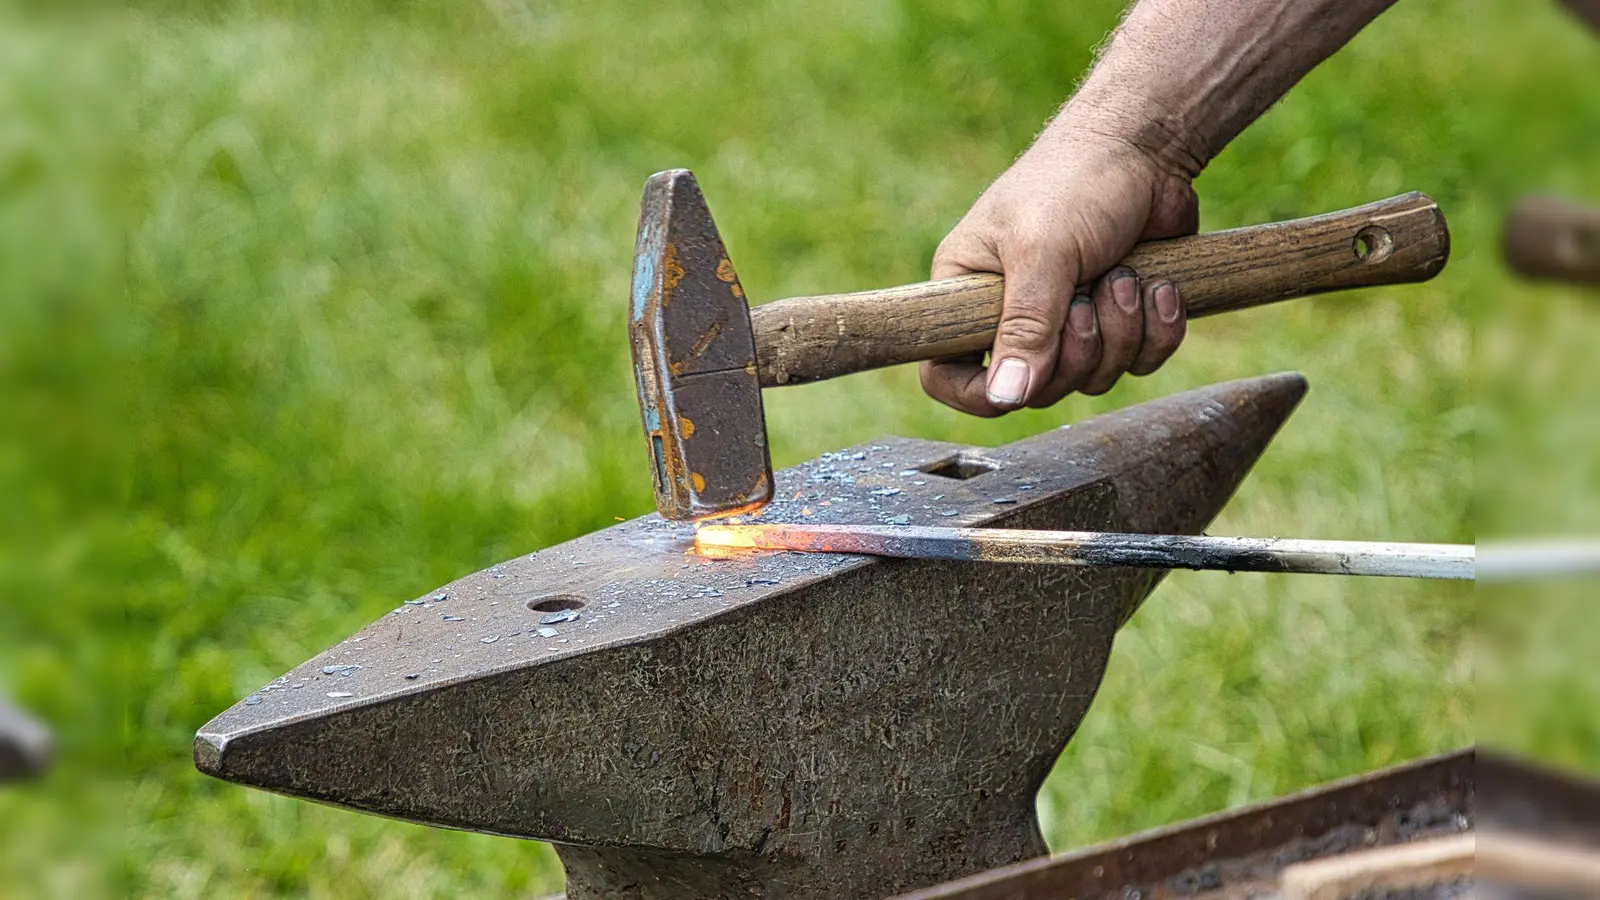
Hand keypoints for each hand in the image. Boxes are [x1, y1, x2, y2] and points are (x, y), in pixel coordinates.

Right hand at [921, 127, 1199, 415]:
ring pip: (1092, 379)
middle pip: (1035, 387)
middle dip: (1077, 350)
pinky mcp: (1119, 319)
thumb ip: (1025, 327)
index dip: (976, 393)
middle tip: (1091, 295)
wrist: (1149, 145)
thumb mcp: (1042, 250)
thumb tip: (1004, 398)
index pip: (945, 372)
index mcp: (967, 292)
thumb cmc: (1076, 181)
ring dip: (1122, 332)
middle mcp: (1012, 314)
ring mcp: (1068, 320)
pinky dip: (1157, 331)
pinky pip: (1139, 363)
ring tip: (1127, 276)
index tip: (1017, 383)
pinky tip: (1159, 284)